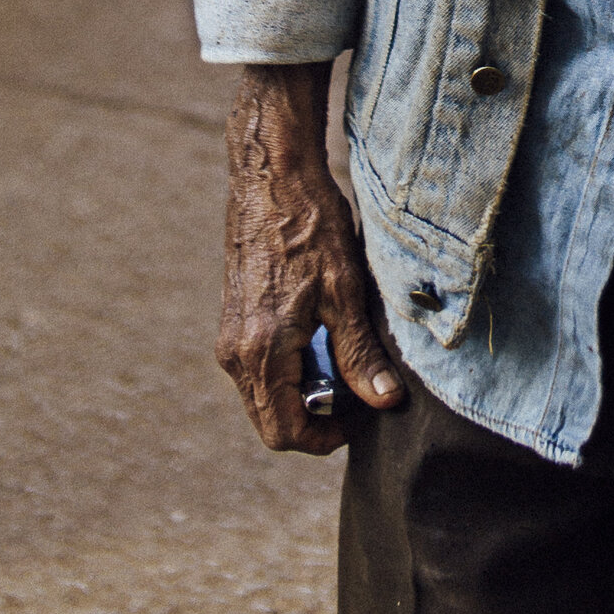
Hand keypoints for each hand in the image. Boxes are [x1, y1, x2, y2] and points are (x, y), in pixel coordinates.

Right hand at [217, 61, 404, 453]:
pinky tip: (321, 335)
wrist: (271, 175)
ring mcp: (229, 336)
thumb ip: (360, 354)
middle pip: (272, 419)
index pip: (285, 431)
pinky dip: (289, 369)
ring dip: (303, 391)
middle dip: (315, 416)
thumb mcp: (345, 292)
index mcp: (260, 352)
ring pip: (264, 395)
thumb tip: (384, 401)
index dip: (325, 439)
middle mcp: (235, 352)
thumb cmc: (309, 226)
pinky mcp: (232, 319)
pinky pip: (259, 368)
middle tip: (357, 390)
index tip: (360, 420)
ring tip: (343, 357)